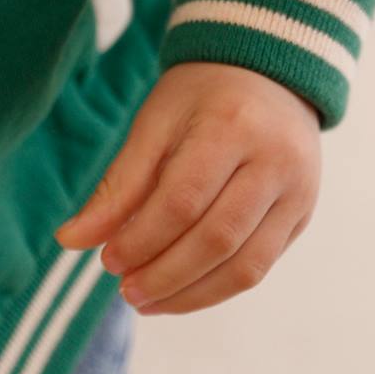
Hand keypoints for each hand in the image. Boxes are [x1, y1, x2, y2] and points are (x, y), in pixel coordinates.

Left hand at [53, 60, 321, 315]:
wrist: (266, 71)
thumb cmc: (201, 96)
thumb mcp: (156, 122)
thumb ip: (119, 184)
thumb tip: (71, 241)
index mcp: (231, 125)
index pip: (183, 199)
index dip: (142, 238)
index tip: (107, 261)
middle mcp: (274, 160)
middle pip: (216, 238)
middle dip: (165, 275)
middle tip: (125, 292)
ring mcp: (297, 190)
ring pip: (245, 265)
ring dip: (191, 295)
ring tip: (148, 302)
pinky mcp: (303, 213)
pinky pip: (261, 267)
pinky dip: (217, 289)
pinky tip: (182, 293)